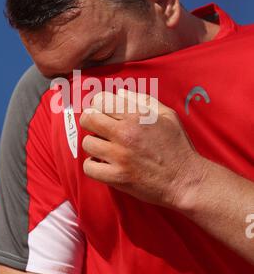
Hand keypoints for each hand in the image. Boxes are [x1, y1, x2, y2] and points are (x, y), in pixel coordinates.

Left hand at [79, 89, 207, 208]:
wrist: (186, 180)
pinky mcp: (117, 177)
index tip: (103, 112)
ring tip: (105, 148)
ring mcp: (119, 156)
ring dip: (94, 145)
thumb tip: (120, 93)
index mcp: (137, 116)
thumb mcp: (168, 116)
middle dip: (91, 122)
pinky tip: (104, 164)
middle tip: (99, 129)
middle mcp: (125, 134)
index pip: (100, 100)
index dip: (98, 104)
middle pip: (88, 119)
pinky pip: (89, 167)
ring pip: (87, 143)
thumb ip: (143, 100)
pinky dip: (93, 166)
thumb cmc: (178, 147)